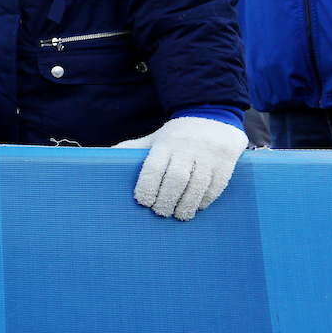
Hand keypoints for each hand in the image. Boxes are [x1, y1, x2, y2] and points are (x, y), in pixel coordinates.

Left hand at [115, 117, 247, 219]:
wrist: (214, 116)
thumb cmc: (177, 135)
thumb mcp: (155, 138)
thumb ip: (134, 149)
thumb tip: (105, 157)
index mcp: (166, 142)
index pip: (154, 167)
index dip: (147, 187)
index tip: (143, 202)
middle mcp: (187, 147)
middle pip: (176, 179)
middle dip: (166, 199)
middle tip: (160, 213)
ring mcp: (208, 155)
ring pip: (197, 185)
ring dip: (186, 204)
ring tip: (178, 216)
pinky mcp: (226, 162)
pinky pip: (216, 185)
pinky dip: (204, 200)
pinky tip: (196, 208)